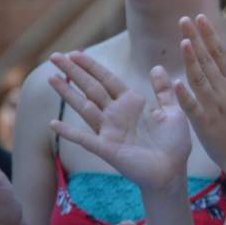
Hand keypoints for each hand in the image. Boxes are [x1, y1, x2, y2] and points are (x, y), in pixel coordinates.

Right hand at [49, 51, 191, 192]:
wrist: (172, 171)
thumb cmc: (174, 143)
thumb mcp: (173, 111)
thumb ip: (164, 90)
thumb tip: (156, 67)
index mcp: (132, 103)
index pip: (107, 79)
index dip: (92, 66)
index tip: (75, 52)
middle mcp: (117, 114)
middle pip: (91, 88)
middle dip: (74, 72)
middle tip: (55, 56)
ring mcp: (109, 131)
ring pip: (84, 106)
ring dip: (67, 93)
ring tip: (51, 78)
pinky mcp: (107, 148)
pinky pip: (84, 138)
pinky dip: (69, 131)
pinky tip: (53, 123)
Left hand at [173, 15, 225, 176]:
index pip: (221, 54)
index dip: (210, 35)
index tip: (200, 18)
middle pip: (208, 61)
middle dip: (196, 39)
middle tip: (183, 19)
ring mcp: (215, 107)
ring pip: (200, 79)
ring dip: (191, 59)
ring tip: (182, 40)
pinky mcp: (205, 124)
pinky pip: (193, 107)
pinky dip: (184, 95)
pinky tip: (175, 81)